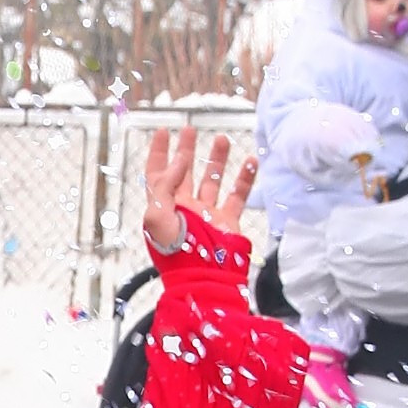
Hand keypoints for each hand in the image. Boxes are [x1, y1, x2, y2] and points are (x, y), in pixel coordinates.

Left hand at [142, 128, 257, 252]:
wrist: (203, 278)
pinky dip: (245, 178)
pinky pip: (237, 195)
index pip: (157, 174)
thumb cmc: (176, 253)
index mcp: (163, 207)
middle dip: (185, 150)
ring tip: (221, 138)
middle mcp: (184, 208)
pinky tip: (250, 161)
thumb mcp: (156, 217)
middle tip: (189, 129)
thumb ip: (164, 186)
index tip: (163, 132)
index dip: (158, 153)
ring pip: (212, 180)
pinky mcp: (227, 222)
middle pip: (184, 173)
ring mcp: (206, 214)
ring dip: (216, 159)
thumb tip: (179, 161)